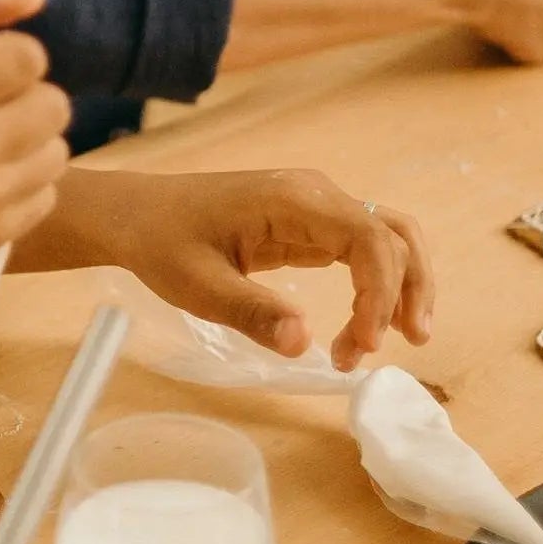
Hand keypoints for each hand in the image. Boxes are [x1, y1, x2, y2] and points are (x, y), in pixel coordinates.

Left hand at [98, 168, 433, 371]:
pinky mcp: (311, 225)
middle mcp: (316, 195)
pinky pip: (362, 250)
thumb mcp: (199, 287)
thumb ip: (253, 314)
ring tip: (406, 338)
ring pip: (388, 239)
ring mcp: (317, 207)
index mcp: (294, 199)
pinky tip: (371, 326)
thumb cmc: (163, 243)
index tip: (360, 345)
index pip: (369, 239)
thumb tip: (303, 344)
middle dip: (404, 292)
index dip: (379, 293)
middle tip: (391, 348)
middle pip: (394, 235)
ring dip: (404, 286)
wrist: (136, 215)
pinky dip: (378, 285)